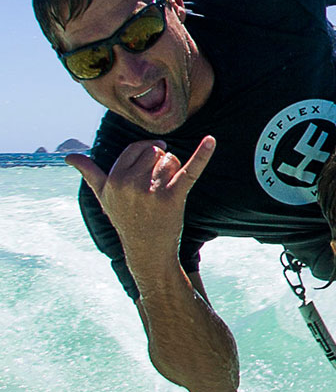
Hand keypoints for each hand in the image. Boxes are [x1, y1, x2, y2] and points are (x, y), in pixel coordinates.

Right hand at [67, 137, 215, 270]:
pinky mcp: (174, 197)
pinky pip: (190, 170)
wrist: (147, 250)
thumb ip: (89, 173)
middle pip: (155, 151)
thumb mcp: (104, 197)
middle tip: (155, 188)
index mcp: (114, 179)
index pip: (137, 149)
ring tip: (165, 193)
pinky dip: (203, 154)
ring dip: (173, 171)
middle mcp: (130, 183)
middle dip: (159, 163)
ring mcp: (152, 191)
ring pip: (171, 160)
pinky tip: (211, 141)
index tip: (148, 170)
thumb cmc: (125, 218)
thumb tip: (69, 157)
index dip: (145, 157)